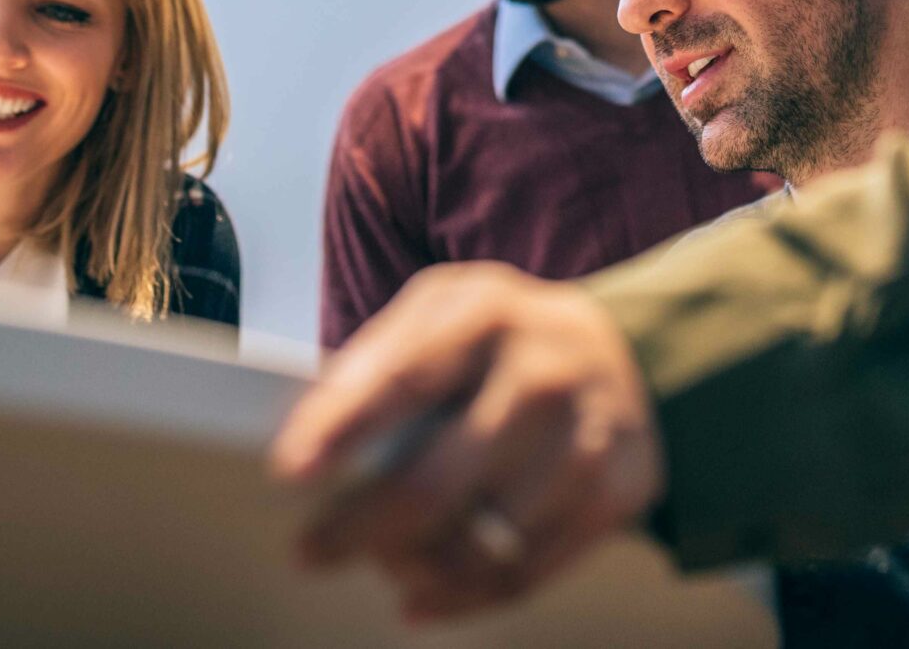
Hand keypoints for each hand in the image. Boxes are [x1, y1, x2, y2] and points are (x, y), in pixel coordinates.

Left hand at [269, 263, 666, 622]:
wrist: (619, 352)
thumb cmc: (498, 339)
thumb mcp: (443, 312)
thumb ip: (381, 362)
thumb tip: (309, 438)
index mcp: (488, 312)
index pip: (404, 378)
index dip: (343, 426)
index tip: (289, 471)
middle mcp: (544, 371)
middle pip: (435, 481)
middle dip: (358, 527)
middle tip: (310, 551)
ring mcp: (587, 436)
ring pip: (477, 544)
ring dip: (410, 565)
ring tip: (383, 558)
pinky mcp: (617, 491)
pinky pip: (522, 573)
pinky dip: (460, 597)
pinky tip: (423, 593)